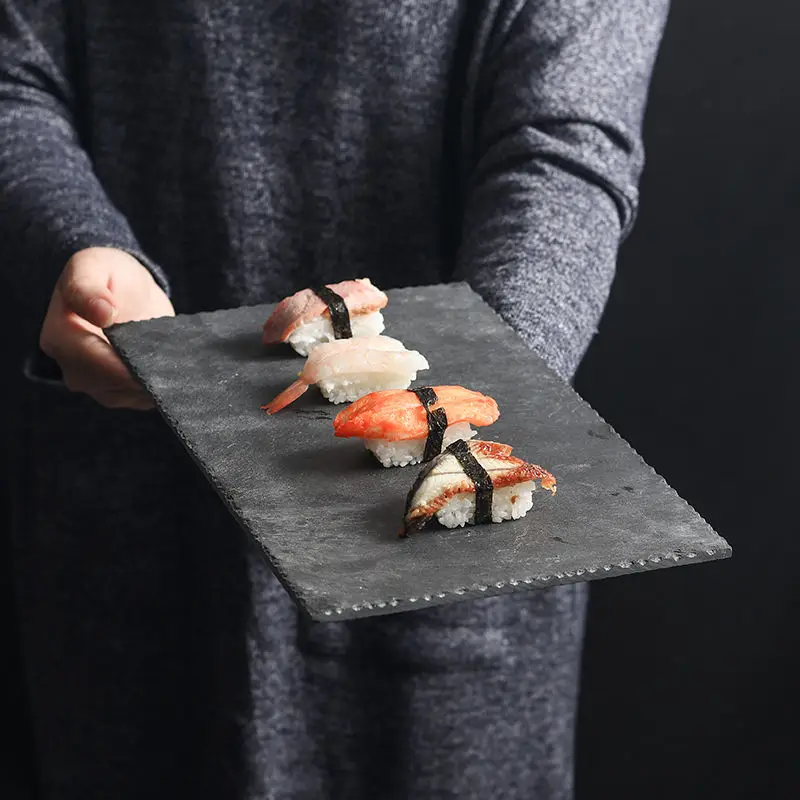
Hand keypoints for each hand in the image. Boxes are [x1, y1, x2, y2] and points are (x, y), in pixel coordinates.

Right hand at [39, 247, 174, 409]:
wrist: (124, 291)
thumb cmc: (106, 274)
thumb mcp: (92, 265)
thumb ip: (88, 287)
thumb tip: (102, 313)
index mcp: (59, 337)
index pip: (93, 362)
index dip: (124, 365)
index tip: (154, 359)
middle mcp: (72, 368)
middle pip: (111, 385)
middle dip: (143, 374)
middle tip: (174, 360)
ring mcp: (95, 385)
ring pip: (129, 395)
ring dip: (154, 381)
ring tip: (175, 360)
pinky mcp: (119, 392)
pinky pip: (141, 398)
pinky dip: (160, 387)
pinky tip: (173, 369)